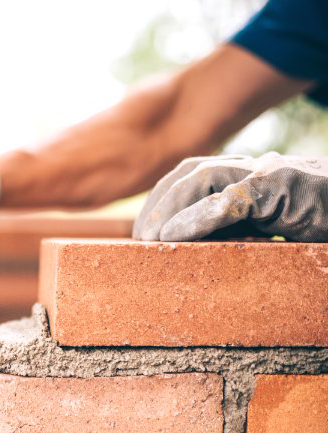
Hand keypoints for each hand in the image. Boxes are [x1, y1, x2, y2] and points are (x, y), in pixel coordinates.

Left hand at [133, 152, 327, 241]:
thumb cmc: (321, 222)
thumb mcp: (269, 228)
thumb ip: (235, 230)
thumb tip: (190, 248)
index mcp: (248, 175)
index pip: (190, 175)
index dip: (161, 198)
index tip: (142, 230)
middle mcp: (255, 168)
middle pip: (188, 171)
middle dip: (157, 202)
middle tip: (139, 237)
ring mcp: (271, 173)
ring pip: (202, 177)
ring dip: (169, 209)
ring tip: (151, 239)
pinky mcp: (286, 185)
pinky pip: (233, 198)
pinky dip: (198, 217)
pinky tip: (175, 237)